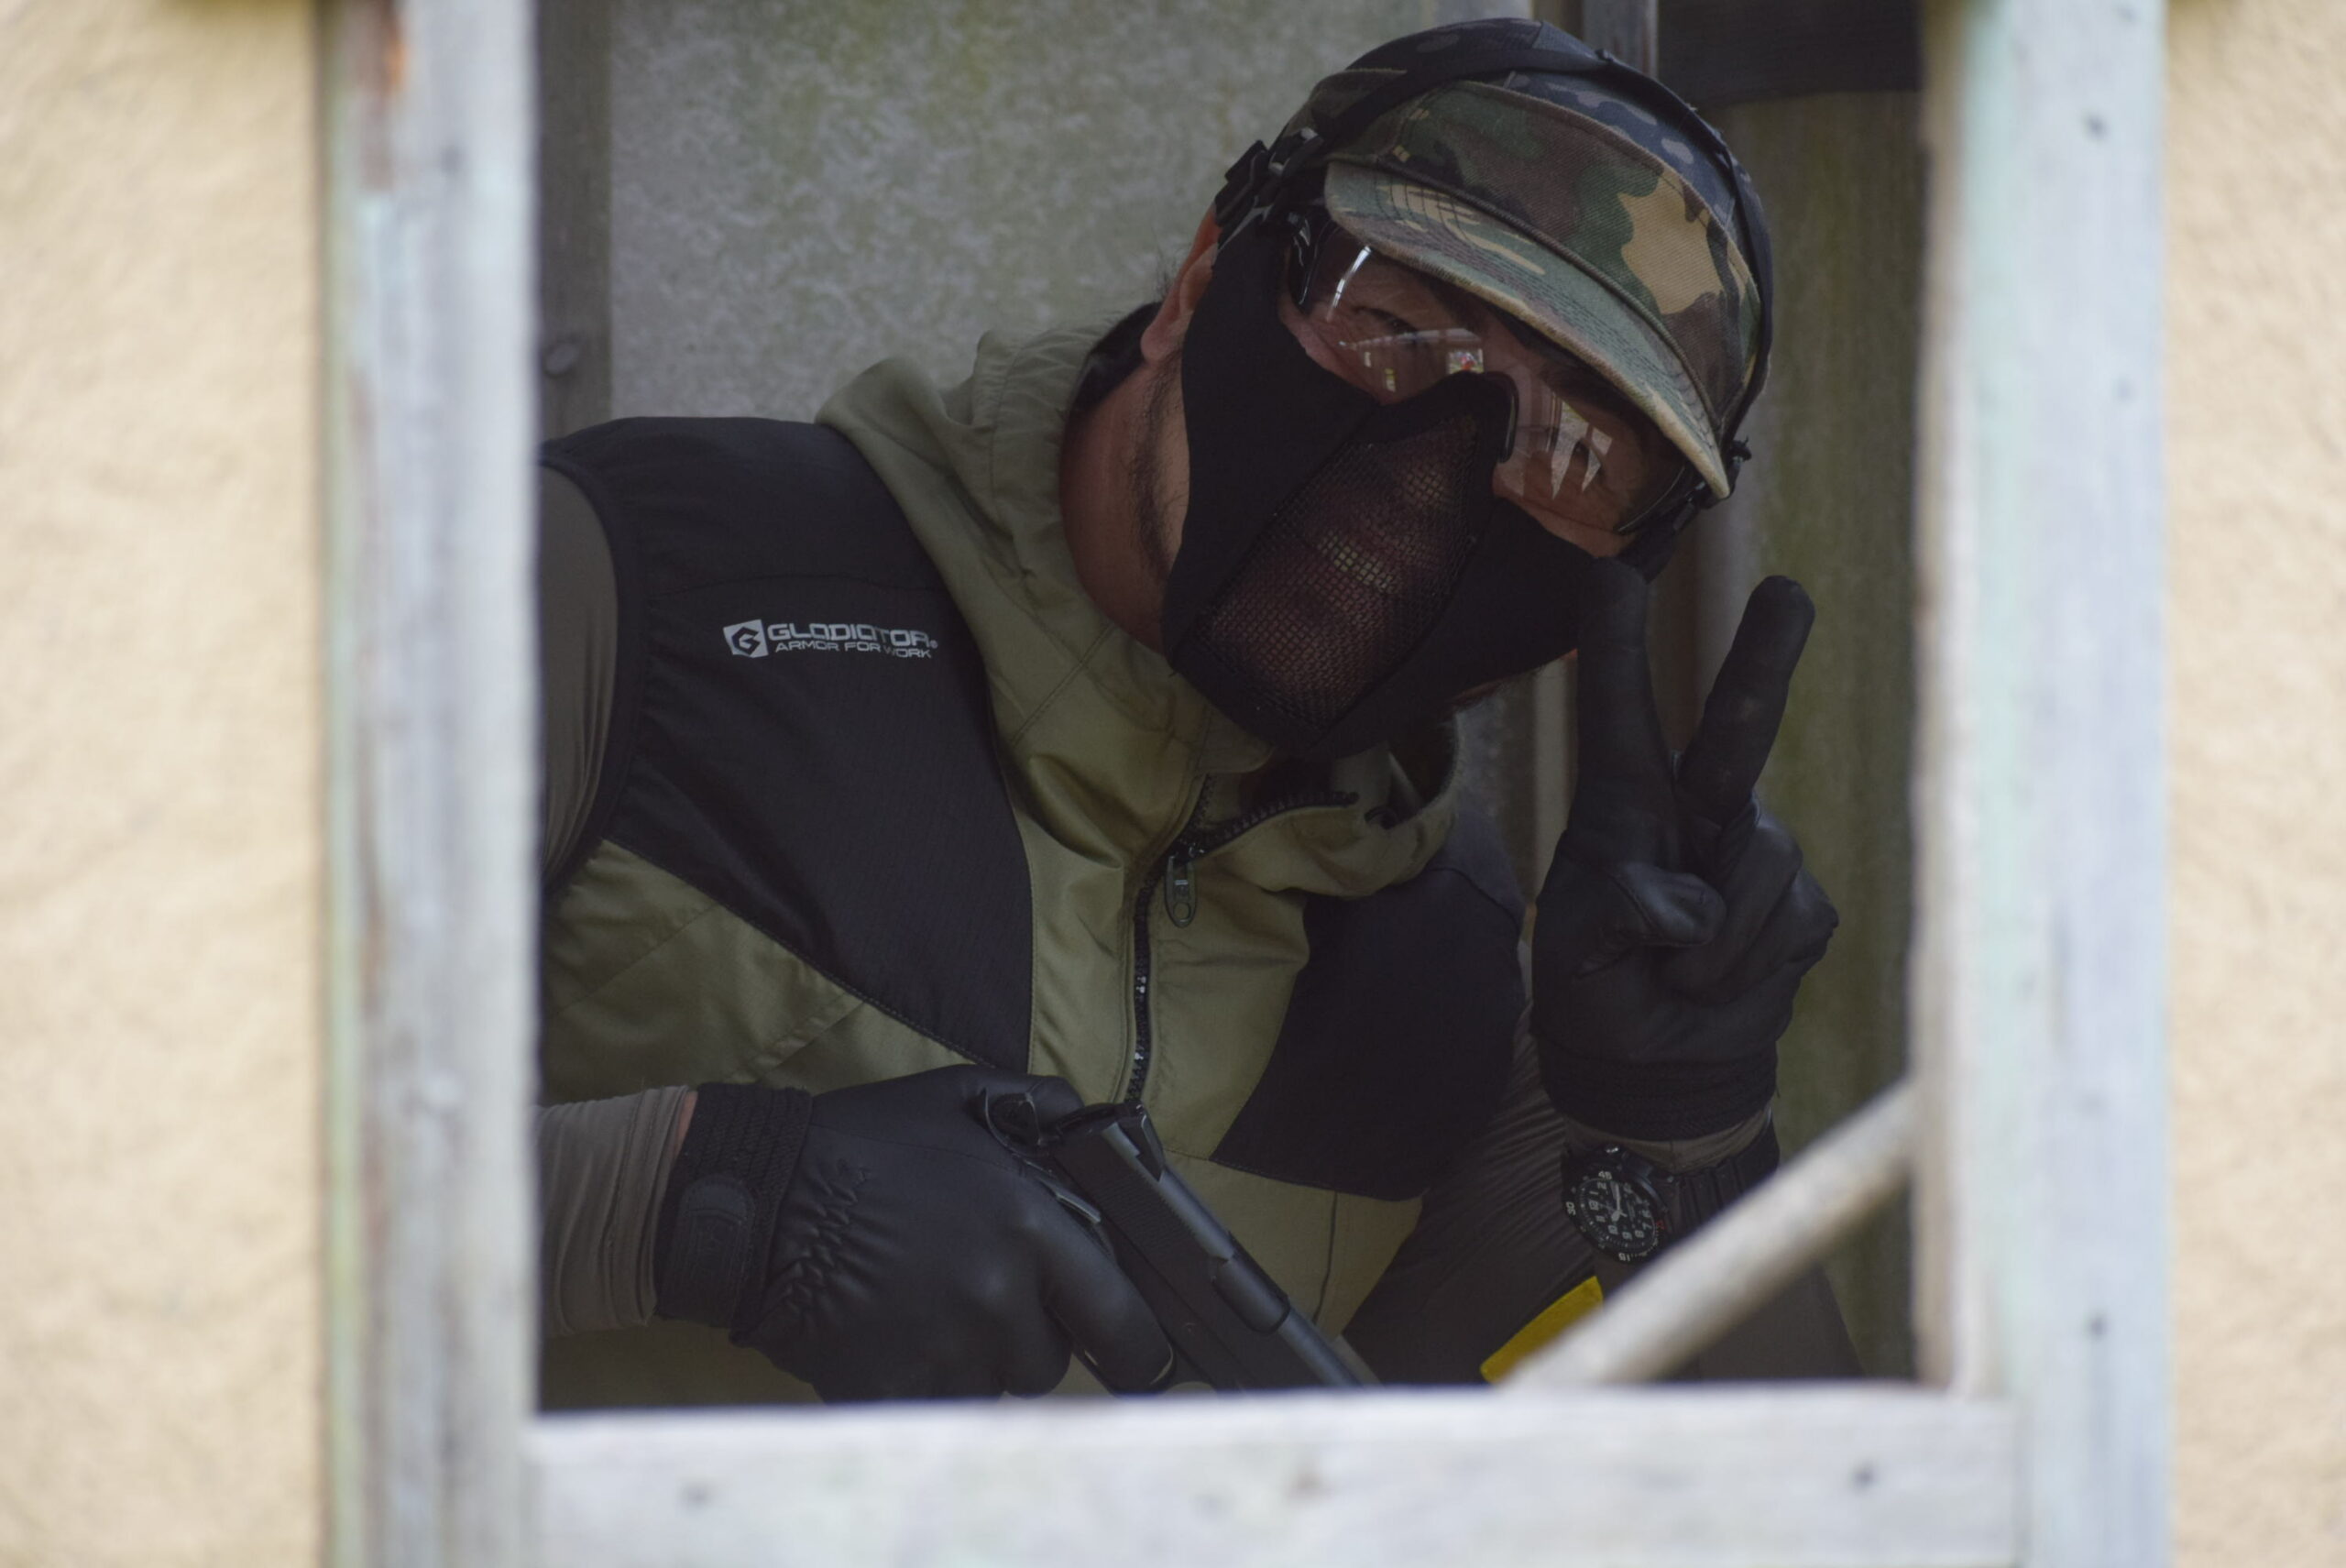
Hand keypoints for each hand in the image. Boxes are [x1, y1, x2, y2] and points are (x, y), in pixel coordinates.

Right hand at [655, 1066, 1171, 1400]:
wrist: (755, 1199)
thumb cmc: (862, 1144)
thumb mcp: (958, 1097)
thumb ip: (1042, 1108)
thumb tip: (1099, 1127)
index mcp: (1028, 1227)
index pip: (1123, 1320)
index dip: (1140, 1344)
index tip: (1141, 1354)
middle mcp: (997, 1297)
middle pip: (1054, 1359)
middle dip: (1036, 1334)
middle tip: (992, 1296)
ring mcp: (943, 1351)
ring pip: (997, 1386)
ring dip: (983, 1359)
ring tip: (935, 1308)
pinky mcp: (890, 1390)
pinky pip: (940, 1405)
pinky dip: (930, 1381)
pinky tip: (898, 1336)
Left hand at [1531, 560, 1837, 1139]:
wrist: (1656, 1062)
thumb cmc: (1599, 986)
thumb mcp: (1575, 947)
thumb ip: (1621, 912)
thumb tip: (1695, 906)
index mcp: (1622, 803)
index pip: (1616, 714)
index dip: (1616, 645)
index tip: (1611, 571)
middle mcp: (1696, 808)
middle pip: (1736, 729)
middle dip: (1765, 662)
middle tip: (1790, 591)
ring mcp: (1755, 850)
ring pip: (1759, 865)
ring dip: (1715, 941)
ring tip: (1679, 973)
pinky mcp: (1803, 905)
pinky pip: (1788, 920)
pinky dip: (1748, 965)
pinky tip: (1723, 981)